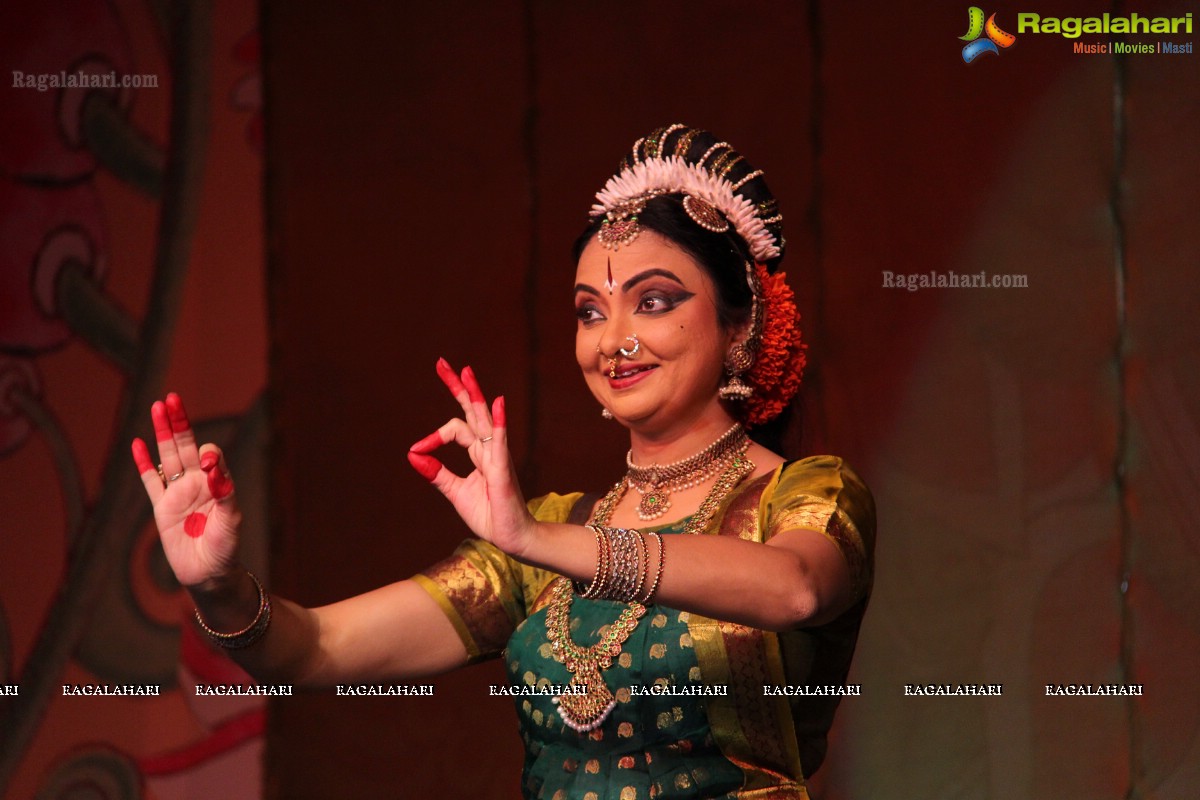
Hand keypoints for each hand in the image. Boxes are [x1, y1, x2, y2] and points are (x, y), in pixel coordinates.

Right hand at [131, 393, 240, 588]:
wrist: (208, 573)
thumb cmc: (225, 547)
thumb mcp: (230, 520)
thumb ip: (224, 494)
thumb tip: (214, 468)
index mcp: (216, 483)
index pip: (211, 456)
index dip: (209, 454)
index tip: (208, 461)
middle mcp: (197, 483)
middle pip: (186, 446)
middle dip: (179, 423)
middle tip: (172, 398)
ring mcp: (178, 494)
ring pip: (168, 457)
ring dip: (162, 434)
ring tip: (157, 408)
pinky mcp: (162, 508)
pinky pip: (150, 482)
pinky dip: (144, 464)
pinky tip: (137, 444)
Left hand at [407, 359, 536, 557]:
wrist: (511, 538)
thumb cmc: (490, 515)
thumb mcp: (456, 492)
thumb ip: (438, 474)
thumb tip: (414, 455)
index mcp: (478, 454)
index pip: (455, 430)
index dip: (433, 436)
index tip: (416, 450)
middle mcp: (489, 449)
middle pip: (472, 411)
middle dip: (458, 387)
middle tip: (442, 364)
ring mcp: (498, 457)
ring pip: (484, 419)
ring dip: (475, 395)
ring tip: (465, 371)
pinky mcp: (503, 470)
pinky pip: (500, 441)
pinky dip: (498, 422)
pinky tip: (498, 403)